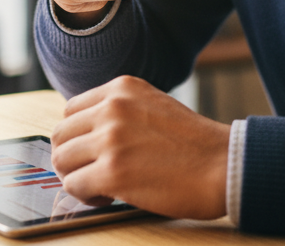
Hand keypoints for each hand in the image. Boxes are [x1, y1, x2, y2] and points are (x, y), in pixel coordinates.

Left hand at [50, 75, 229, 219]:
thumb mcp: (152, 106)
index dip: (79, 136)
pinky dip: (87, 196)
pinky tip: (110, 196)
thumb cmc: (193, 144)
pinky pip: (74, 186)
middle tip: (92, 172)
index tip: (94, 152)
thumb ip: (120, 110)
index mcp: (122, 88)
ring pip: (62, 160)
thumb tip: (84, 134)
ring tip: (103, 186)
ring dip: (77, 178)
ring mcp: (111, 139)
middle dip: (72, 158)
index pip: (71, 110)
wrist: (223, 165)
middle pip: (60, 134)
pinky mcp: (112, 172)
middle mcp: (113, 108)